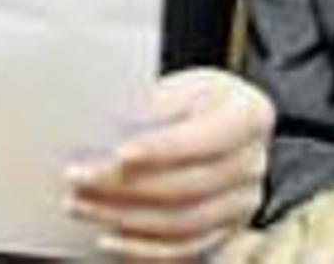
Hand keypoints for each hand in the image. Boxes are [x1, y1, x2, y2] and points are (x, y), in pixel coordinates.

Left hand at [65, 67, 272, 259]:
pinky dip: (142, 247)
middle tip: (81, 179)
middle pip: (188, 185)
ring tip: (83, 204)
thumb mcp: (182, 85)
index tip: (118, 153)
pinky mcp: (224, 232)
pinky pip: (181, 250)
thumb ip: (155, 103)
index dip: (161, 149)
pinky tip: (110, 235)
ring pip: (180, 223)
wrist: (213, 122)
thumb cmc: (195, 101)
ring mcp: (241, 202)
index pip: (205, 138)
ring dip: (124, 217)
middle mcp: (252, 162)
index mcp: (249, 115)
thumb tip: (110, 121)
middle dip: (126, 186)